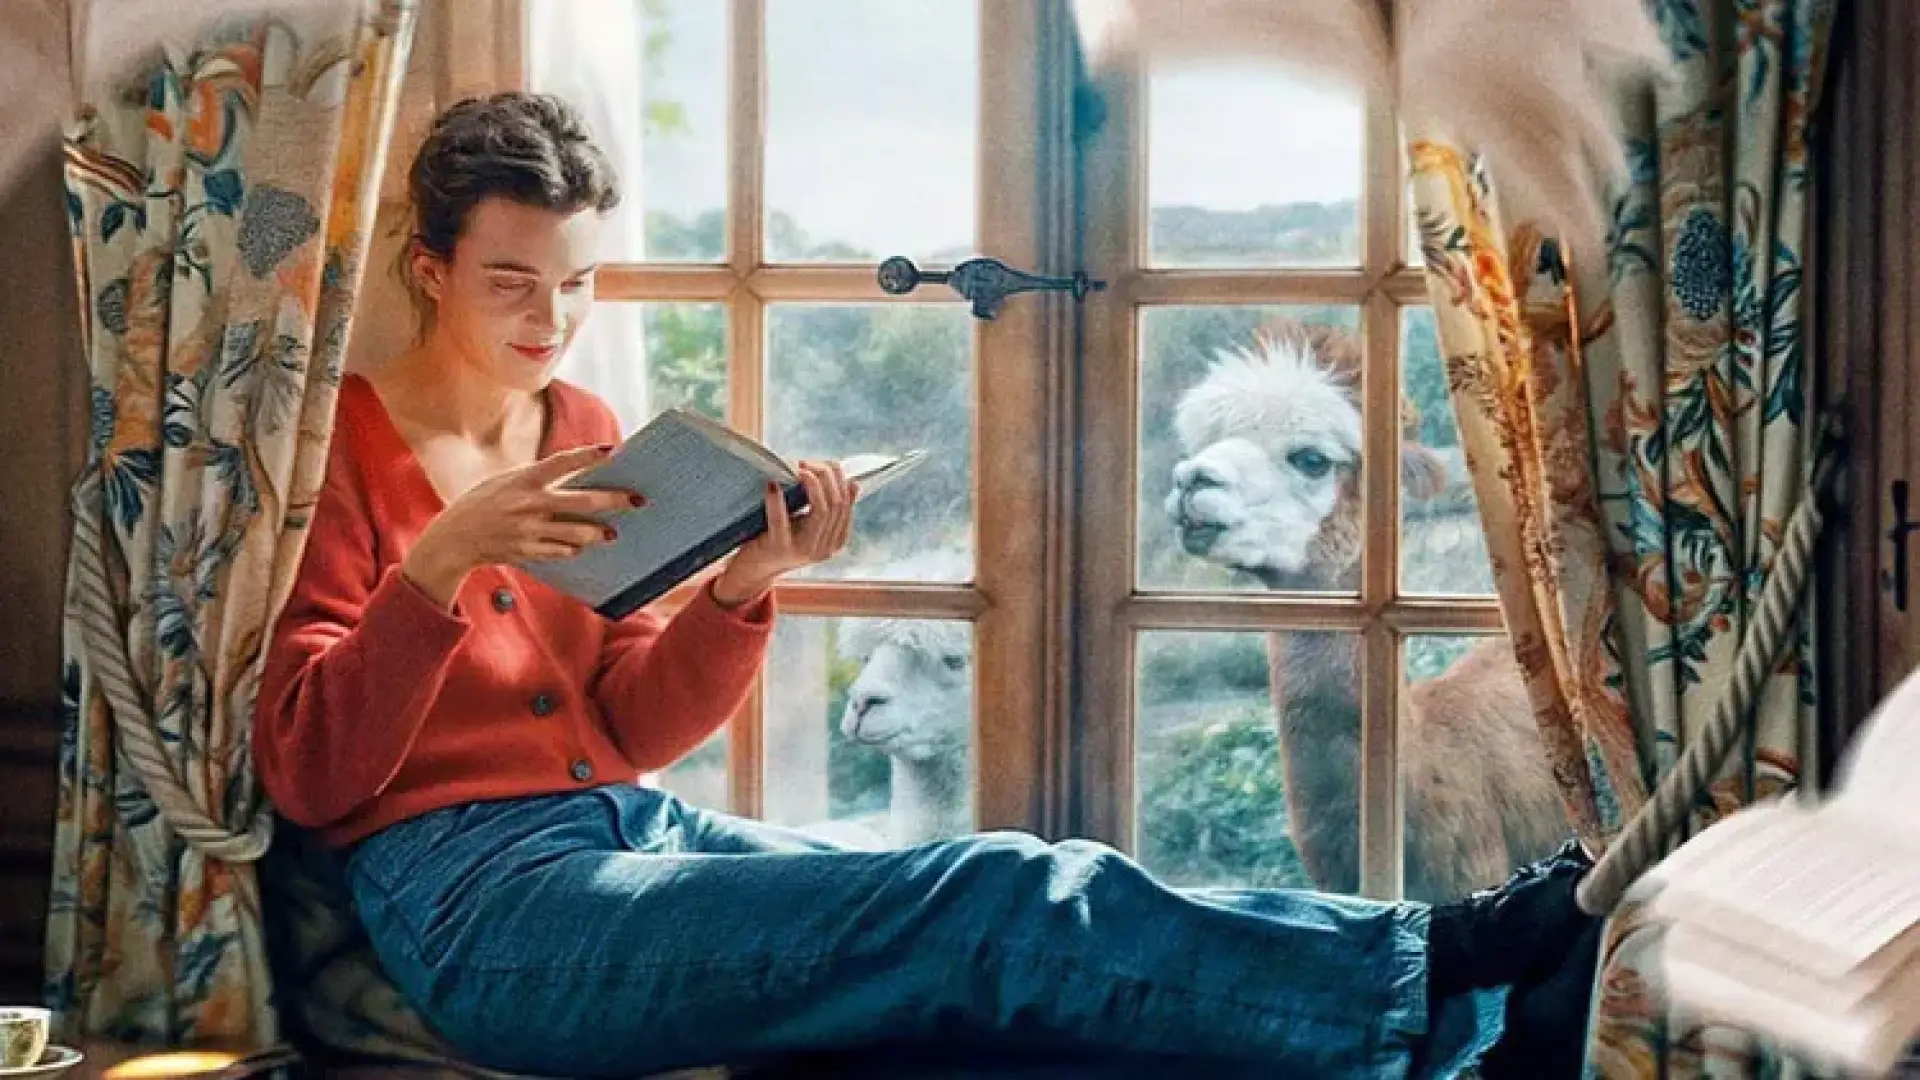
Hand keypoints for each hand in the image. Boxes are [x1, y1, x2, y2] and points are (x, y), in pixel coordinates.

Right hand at [402, 443, 643, 607]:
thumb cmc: (481, 504)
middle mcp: (528, 504)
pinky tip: (581, 545)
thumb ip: (536, 480)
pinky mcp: (527, 551)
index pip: (561, 463)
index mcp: (522, 480)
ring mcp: (529, 530)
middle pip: (580, 502)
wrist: (453, 539)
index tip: (613, 450)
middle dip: (613, 501)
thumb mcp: (504, 482)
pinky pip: (560, 550)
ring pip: (575, 532)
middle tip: (638, 500)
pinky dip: (572, 547)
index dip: (587, 456)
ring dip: (597, 533)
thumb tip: (573, 478)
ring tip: (611, 533)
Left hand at [711, 461, 857, 607]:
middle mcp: (824, 547)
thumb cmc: (779, 540)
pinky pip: (782, 520)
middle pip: (837, 504)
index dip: (838, 478)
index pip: (846, 503)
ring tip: (799, 468)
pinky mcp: (780, 548)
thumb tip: (851, 482)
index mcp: (835, 540)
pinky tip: (772, 484)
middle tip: (807, 462)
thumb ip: (826, 507)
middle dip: (825, 475)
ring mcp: (804, 549)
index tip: (825, 463)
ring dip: (812, 483)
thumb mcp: (808, 525)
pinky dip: (777, 500)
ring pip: (822, 510)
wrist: (753, 571)